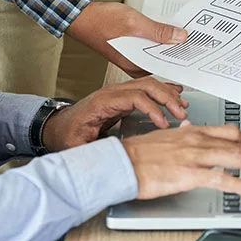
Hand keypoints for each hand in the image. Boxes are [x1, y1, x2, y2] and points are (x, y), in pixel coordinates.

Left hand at [41, 77, 188, 151]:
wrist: (57, 127)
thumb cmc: (67, 135)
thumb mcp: (76, 146)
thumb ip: (93, 150)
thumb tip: (112, 156)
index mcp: (102, 103)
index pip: (134, 97)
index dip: (152, 108)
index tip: (164, 123)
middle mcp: (112, 93)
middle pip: (145, 86)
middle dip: (166, 98)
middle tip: (181, 112)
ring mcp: (118, 92)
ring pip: (148, 84)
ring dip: (168, 93)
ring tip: (183, 105)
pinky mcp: (123, 96)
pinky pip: (146, 88)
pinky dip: (162, 89)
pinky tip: (175, 92)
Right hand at [66, 2, 187, 76]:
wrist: (80, 16)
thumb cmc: (102, 21)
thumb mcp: (135, 23)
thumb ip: (159, 31)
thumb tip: (180, 37)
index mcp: (137, 65)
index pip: (166, 66)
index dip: (182, 60)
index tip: (198, 54)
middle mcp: (135, 65)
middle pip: (164, 61)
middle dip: (179, 53)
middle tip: (197, 45)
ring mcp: (133, 58)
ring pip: (158, 54)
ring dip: (170, 46)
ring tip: (186, 38)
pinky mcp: (131, 50)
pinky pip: (150, 48)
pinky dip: (160, 41)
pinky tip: (169, 34)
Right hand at [122, 121, 240, 198]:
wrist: (121, 162)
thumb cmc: (139, 153)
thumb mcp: (164, 136)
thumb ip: (182, 134)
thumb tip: (189, 129)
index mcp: (193, 131)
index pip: (231, 132)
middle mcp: (197, 140)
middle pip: (240, 145)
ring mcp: (194, 156)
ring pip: (237, 158)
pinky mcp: (188, 174)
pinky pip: (221, 178)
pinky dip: (240, 185)